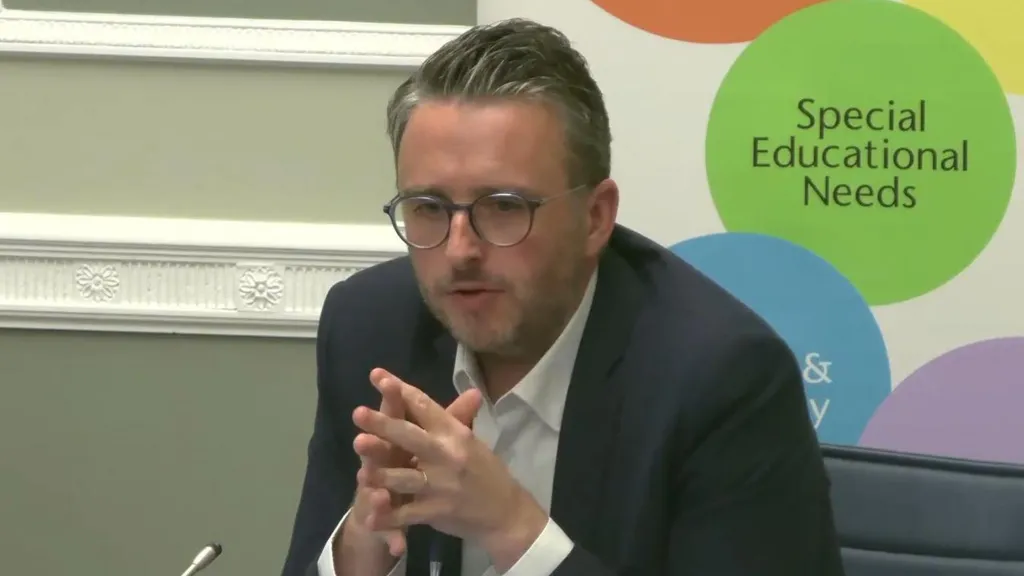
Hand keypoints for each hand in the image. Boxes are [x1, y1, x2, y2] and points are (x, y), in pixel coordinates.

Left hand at [353, 376, 548, 571]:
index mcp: (454, 433)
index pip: (425, 406)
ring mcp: (441, 485)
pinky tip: (370, 519)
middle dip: (382, 425)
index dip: (400, 389)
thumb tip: (470, 390)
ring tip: (360, 472)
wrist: (507, 513)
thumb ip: (457, 419)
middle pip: (410, 436)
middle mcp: (447, 455)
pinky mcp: (437, 511)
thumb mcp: (471, 442)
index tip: (376, 375)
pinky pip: (407, 515)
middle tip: (357, 413)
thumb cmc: (485, 471)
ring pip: (404, 477)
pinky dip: (388, 518)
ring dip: (381, 475)